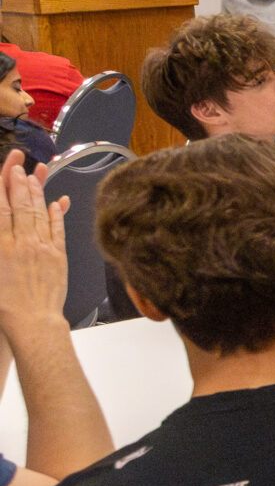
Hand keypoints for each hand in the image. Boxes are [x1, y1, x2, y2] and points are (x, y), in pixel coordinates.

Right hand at [0, 151, 67, 335]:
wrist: (32, 321)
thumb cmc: (5, 304)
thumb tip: (3, 227)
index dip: (1, 187)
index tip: (5, 170)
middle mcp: (21, 243)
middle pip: (19, 205)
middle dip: (18, 181)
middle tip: (18, 163)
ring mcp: (42, 248)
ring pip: (38, 213)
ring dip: (36, 192)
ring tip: (34, 175)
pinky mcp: (59, 256)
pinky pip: (58, 229)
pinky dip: (57, 214)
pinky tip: (56, 202)